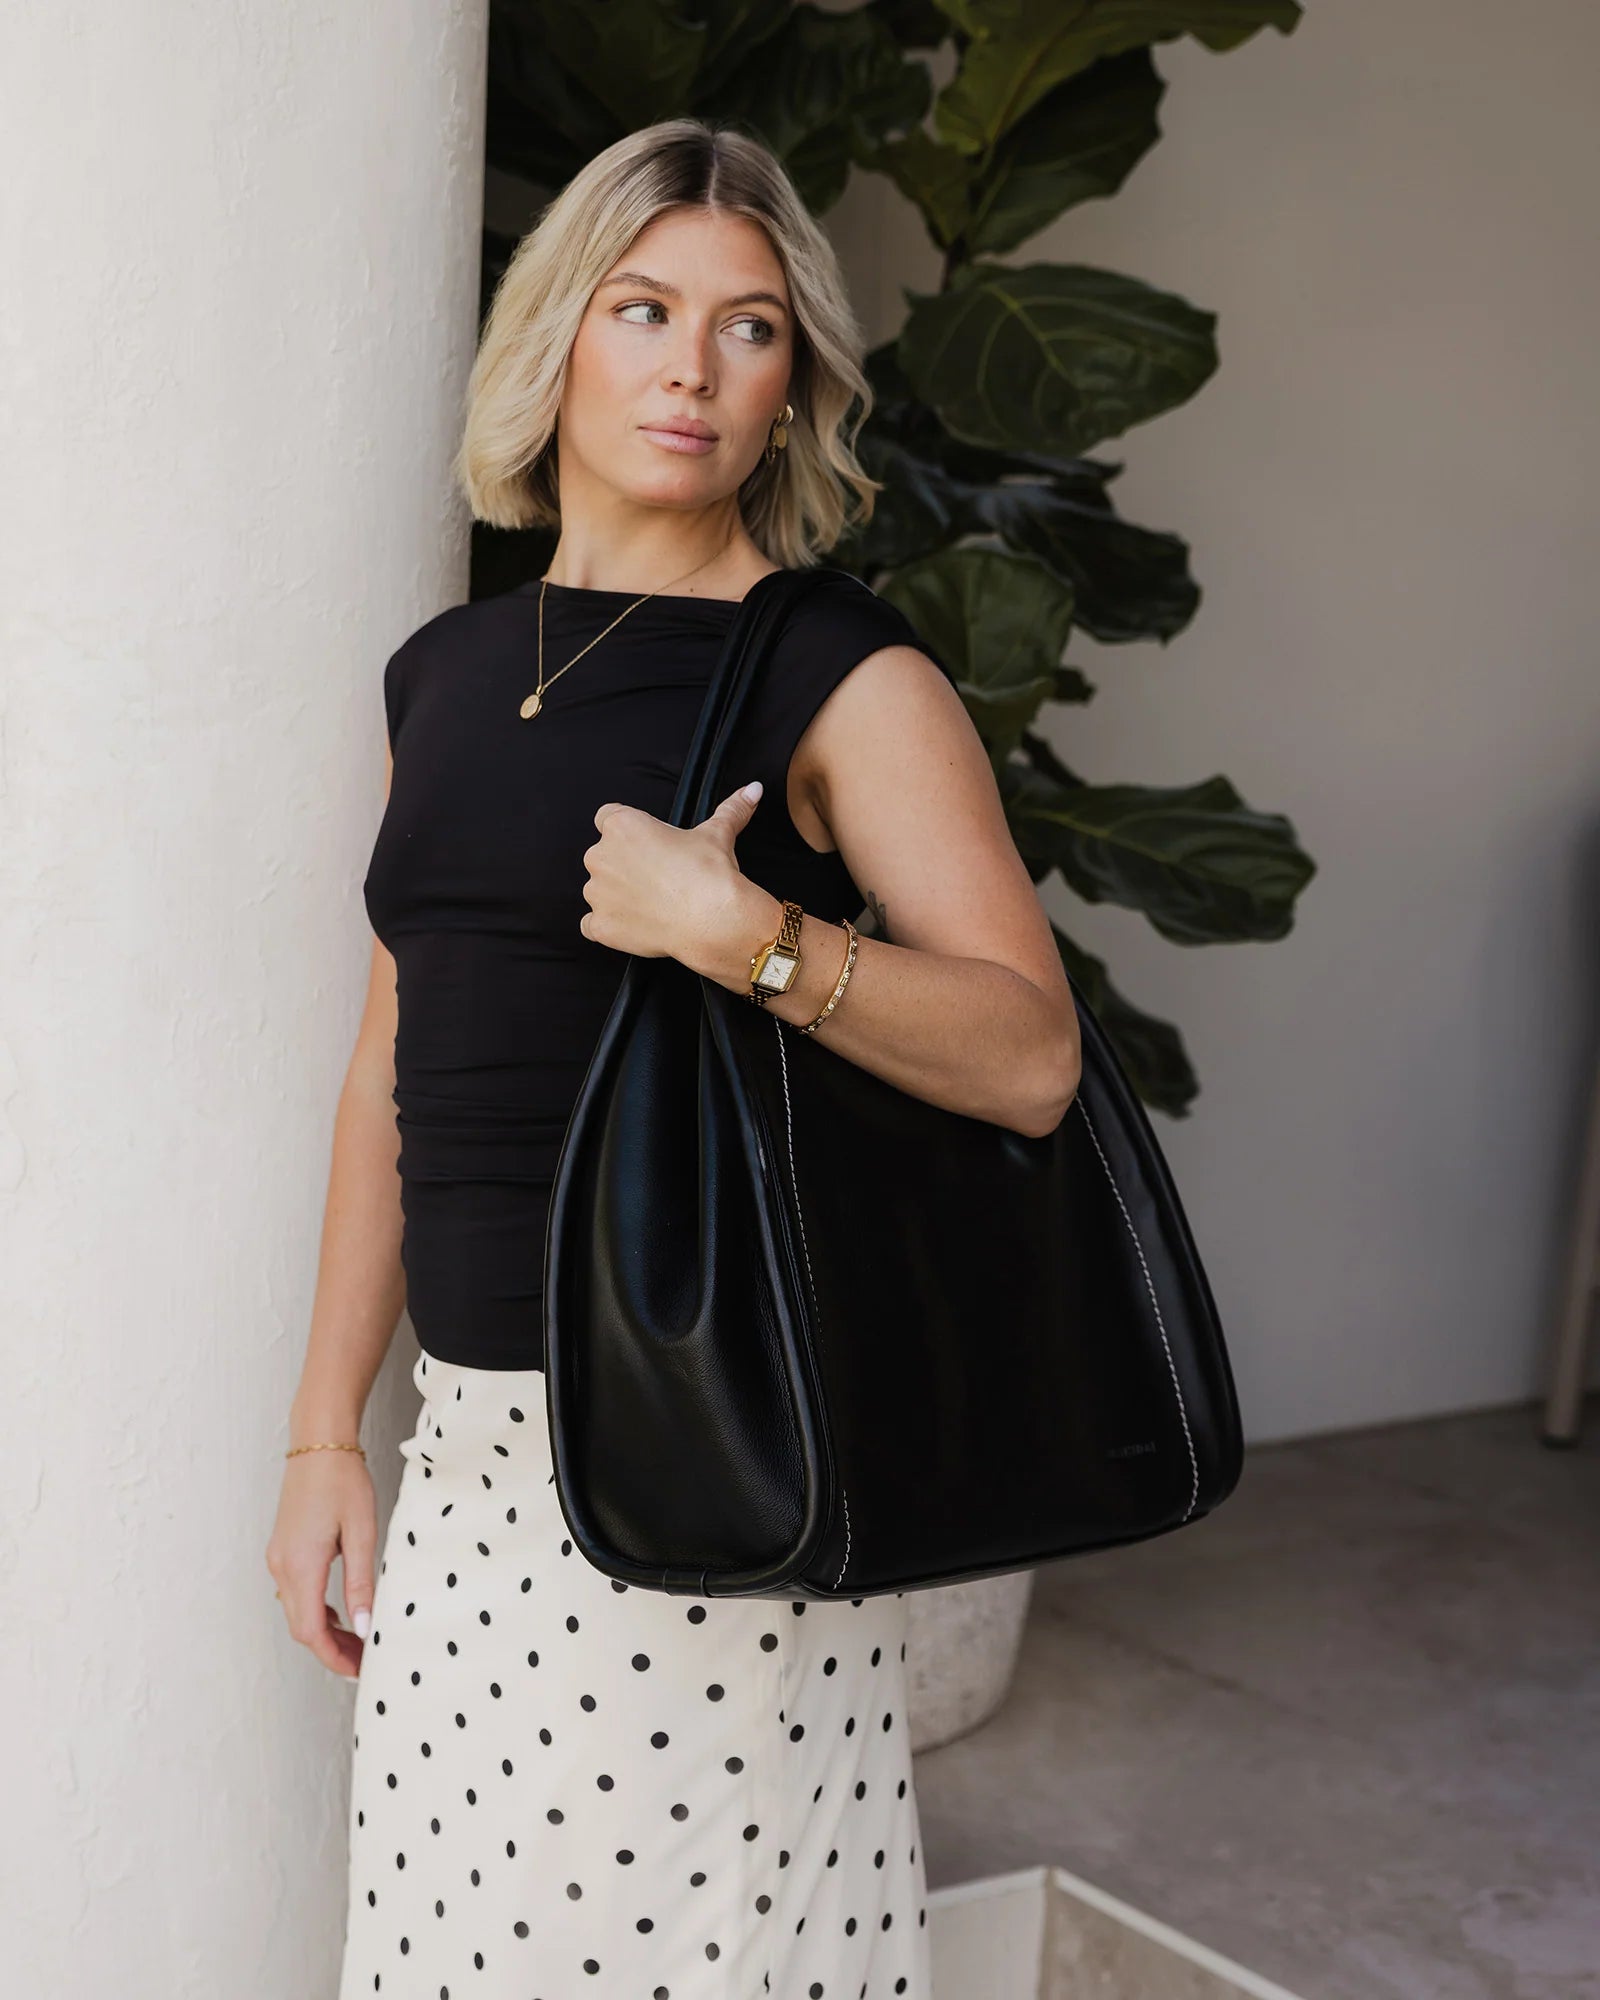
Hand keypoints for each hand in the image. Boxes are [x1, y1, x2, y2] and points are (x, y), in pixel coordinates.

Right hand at [265, 1451, 376, 1680]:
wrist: (319, 1442)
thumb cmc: (344, 1481)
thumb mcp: (360, 1533)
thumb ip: (360, 1583)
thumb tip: (363, 1629)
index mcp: (300, 1566)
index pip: (312, 1632)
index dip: (334, 1658)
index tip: (360, 1670)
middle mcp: (281, 1567)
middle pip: (301, 1627)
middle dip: (332, 1650)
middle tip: (365, 1660)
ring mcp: (278, 1558)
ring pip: (297, 1611)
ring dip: (324, 1631)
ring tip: (358, 1639)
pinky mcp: (282, 1549)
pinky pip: (295, 1592)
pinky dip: (316, 1609)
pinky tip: (341, 1611)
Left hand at [579, 778, 772, 974]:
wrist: (712, 920)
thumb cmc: (709, 873)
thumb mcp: (718, 834)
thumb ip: (730, 809)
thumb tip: (752, 789)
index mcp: (622, 826)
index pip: (607, 817)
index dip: (628, 831)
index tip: (646, 844)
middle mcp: (600, 856)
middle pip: (603, 855)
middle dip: (623, 864)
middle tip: (657, 876)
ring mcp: (596, 893)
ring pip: (598, 889)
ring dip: (616, 894)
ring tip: (651, 902)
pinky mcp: (599, 925)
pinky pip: (592, 924)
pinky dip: (608, 925)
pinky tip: (635, 924)